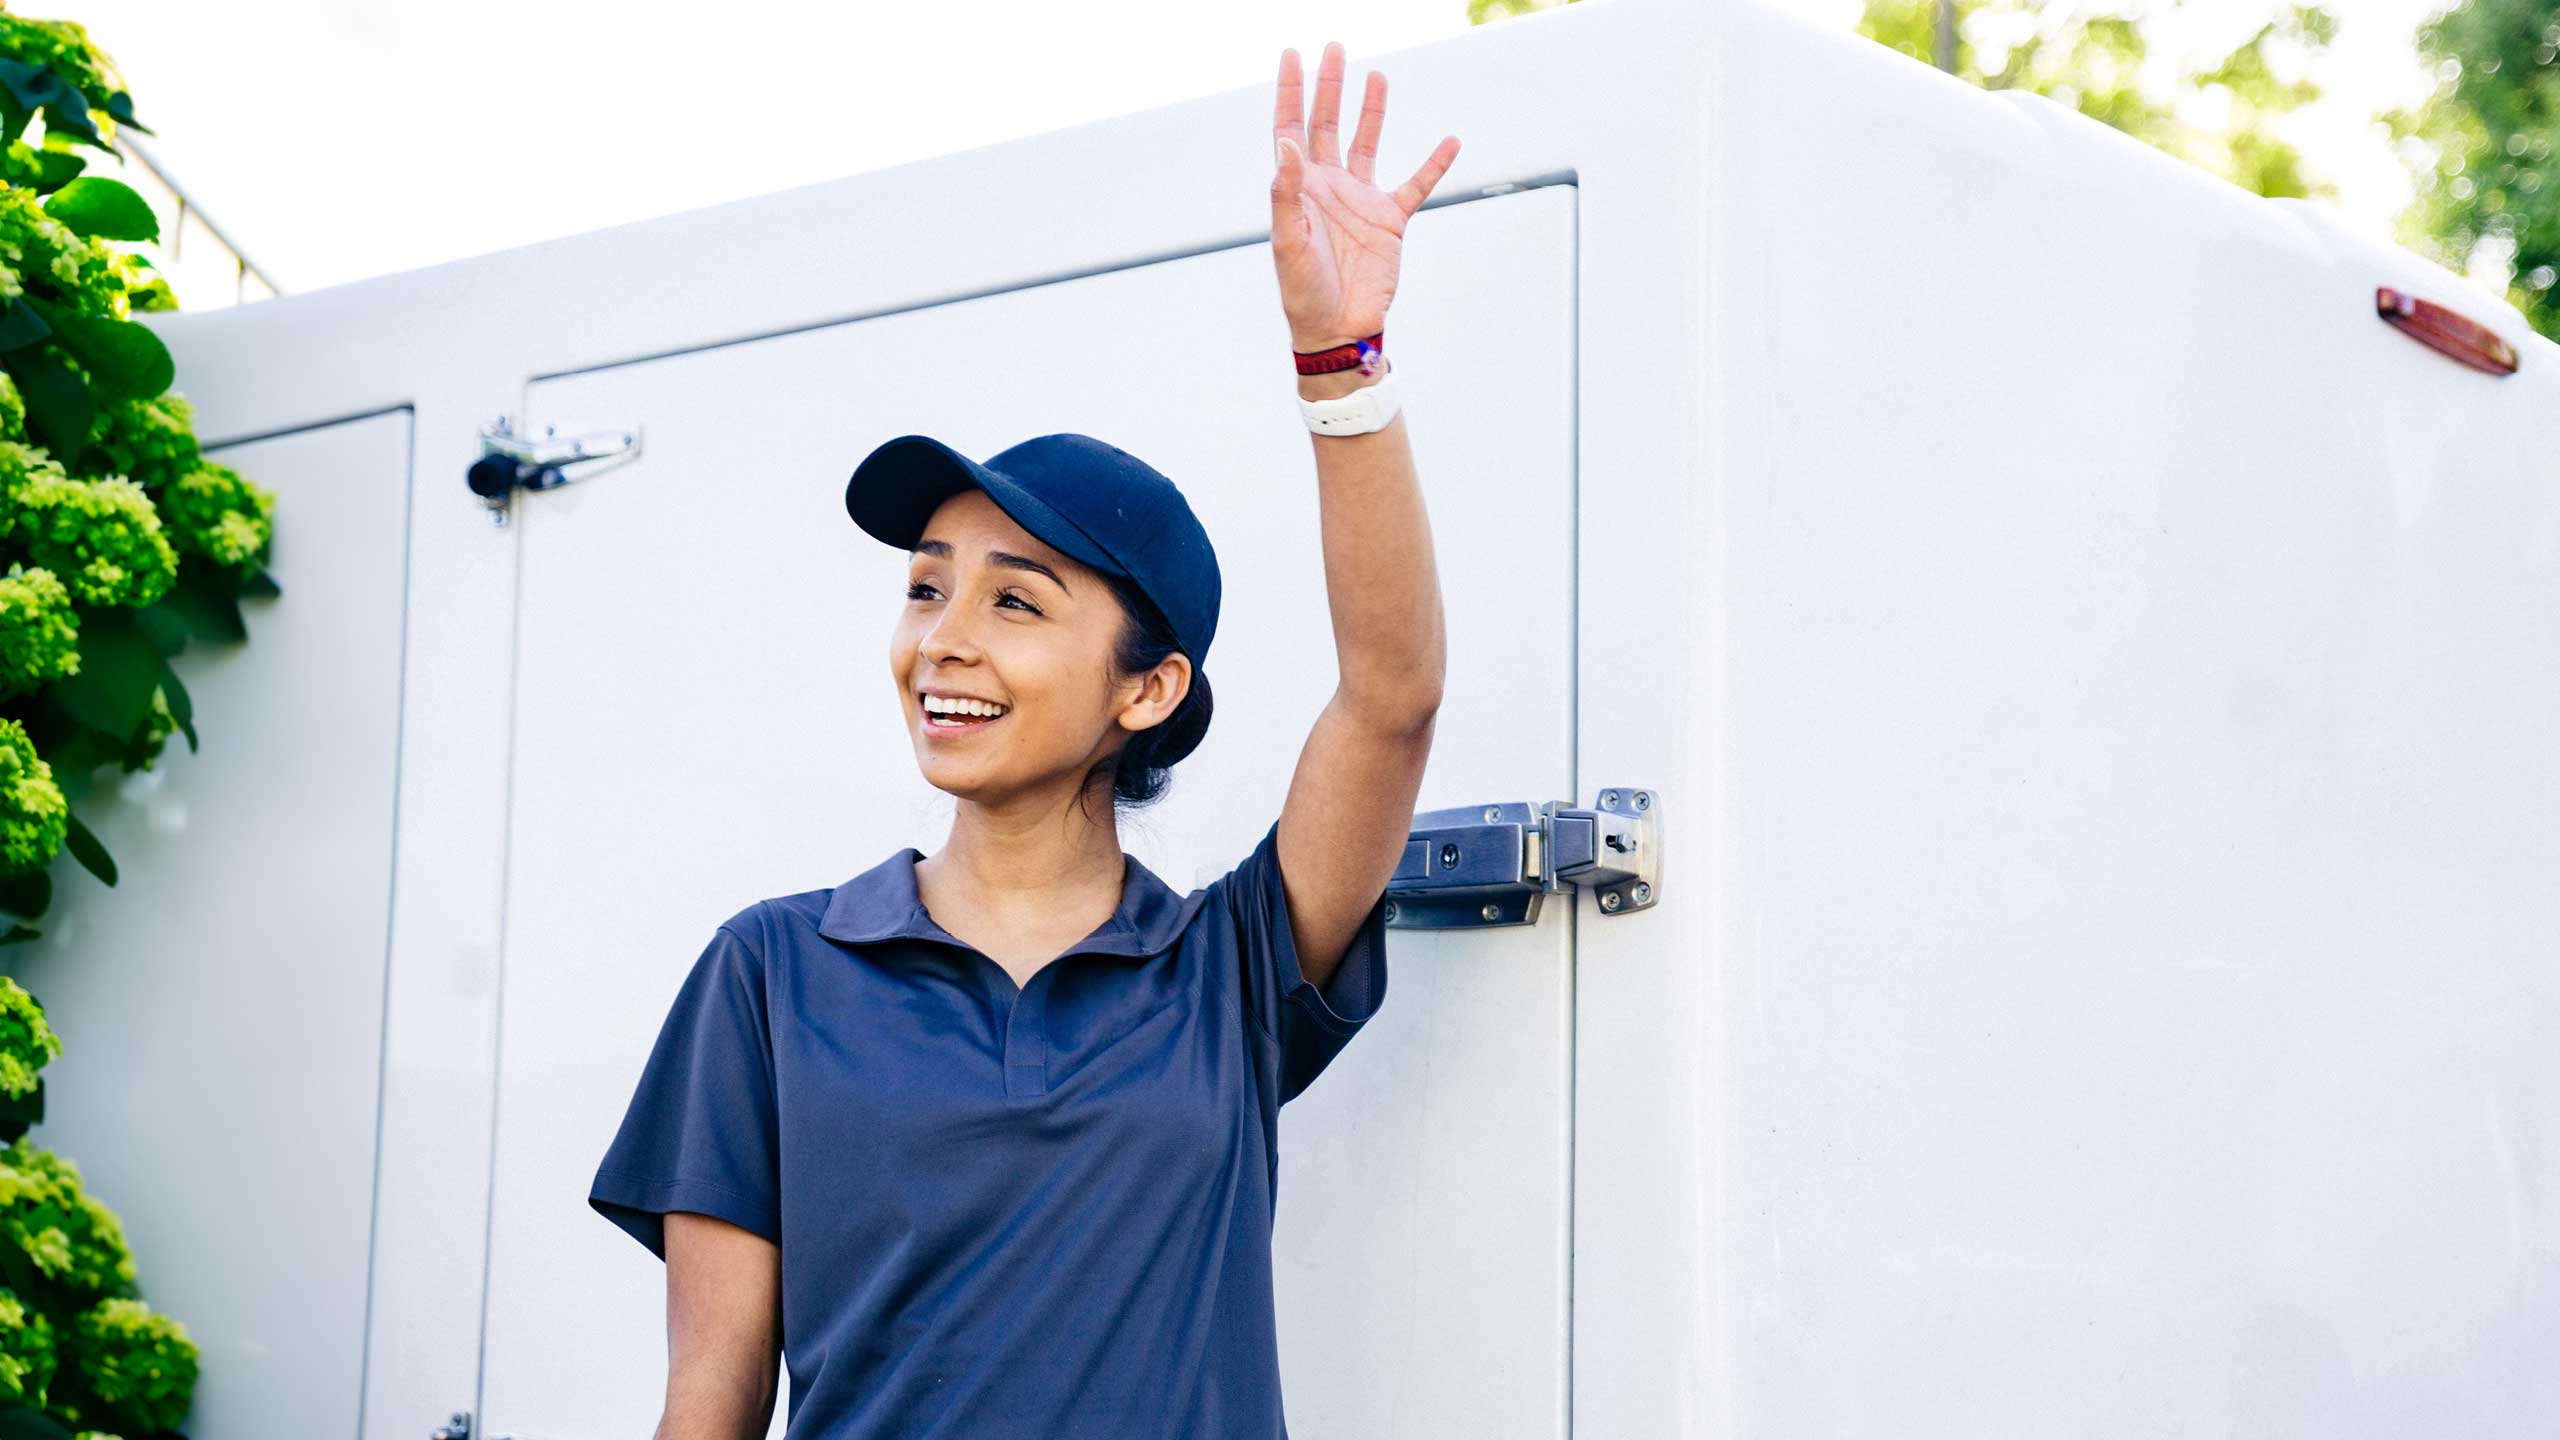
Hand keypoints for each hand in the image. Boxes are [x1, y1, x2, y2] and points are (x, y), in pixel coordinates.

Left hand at [1270, 42, 1459, 352]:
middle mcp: (1328, 187)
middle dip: (1328, 86)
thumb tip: (1287, 141)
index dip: (1290, 92)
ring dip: (1372, 111)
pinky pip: (1417, 185)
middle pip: (1326, 124)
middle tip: (1335, 48)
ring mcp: (1360, 202)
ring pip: (1367, 143)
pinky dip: (1435, 164)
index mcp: (1299, 189)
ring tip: (1376, 77)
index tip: (1292, 55)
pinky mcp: (1389, 222)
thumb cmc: (1303, 292)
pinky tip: (1451, 141)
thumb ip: (1286, 191)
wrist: (1337, 331)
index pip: (1290, 128)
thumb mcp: (1289, 242)